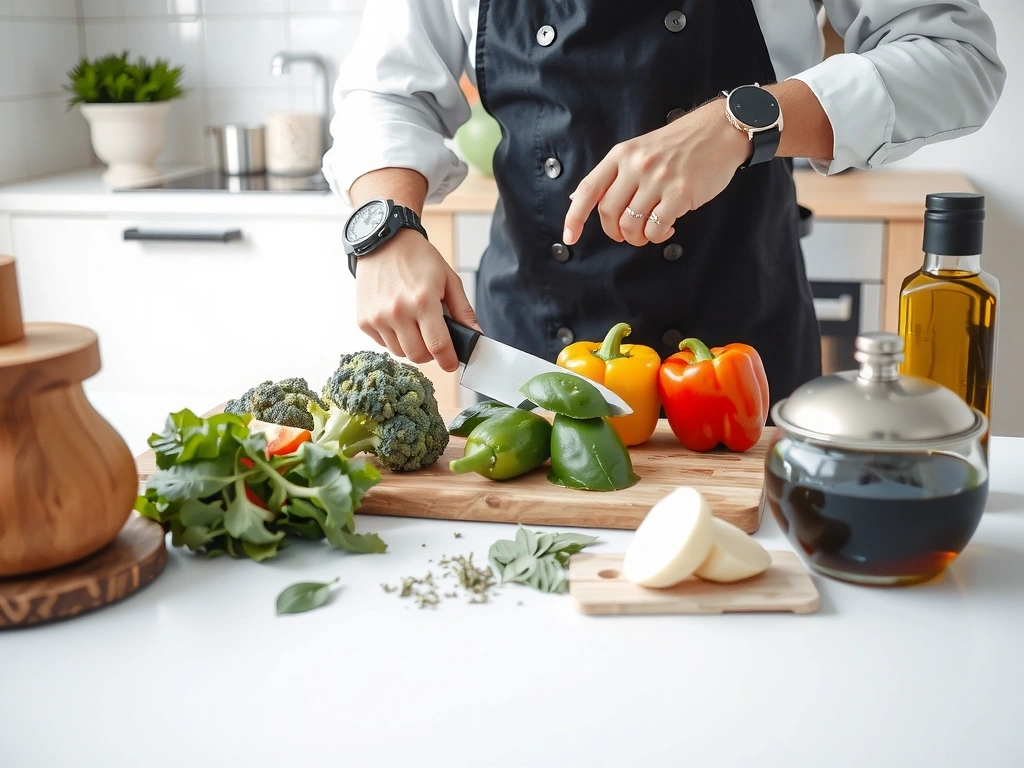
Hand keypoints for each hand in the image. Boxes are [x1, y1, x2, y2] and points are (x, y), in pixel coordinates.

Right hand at [355, 229, 480, 371]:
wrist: (383, 243)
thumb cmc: (418, 259)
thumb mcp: (448, 279)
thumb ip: (463, 311)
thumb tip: (476, 336)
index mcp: (423, 301)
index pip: (438, 346)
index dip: (449, 360)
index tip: (452, 363)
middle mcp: (397, 312)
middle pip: (418, 356)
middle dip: (431, 354)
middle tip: (434, 340)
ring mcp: (378, 318)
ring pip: (400, 353)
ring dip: (412, 346)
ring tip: (415, 325)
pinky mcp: (364, 321)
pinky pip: (384, 344)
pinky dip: (394, 339)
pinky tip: (398, 320)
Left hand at [563, 99, 751, 247]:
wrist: (720, 130)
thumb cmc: (679, 144)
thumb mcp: (638, 151)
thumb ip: (611, 175)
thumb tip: (576, 198)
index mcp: (621, 154)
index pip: (588, 189)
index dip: (574, 217)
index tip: (569, 237)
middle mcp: (636, 165)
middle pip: (609, 213)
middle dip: (614, 232)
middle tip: (626, 234)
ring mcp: (658, 179)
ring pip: (631, 225)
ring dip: (637, 238)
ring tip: (649, 232)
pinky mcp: (680, 193)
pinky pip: (655, 229)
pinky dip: (657, 237)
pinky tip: (666, 229)